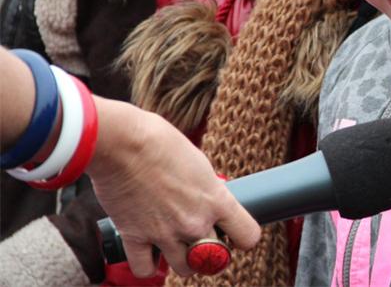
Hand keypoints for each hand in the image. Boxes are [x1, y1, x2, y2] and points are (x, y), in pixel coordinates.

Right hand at [86, 98, 260, 276]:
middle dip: (210, 251)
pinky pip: (146, 270)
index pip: (248, 235)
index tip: (234, 234)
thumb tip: (208, 198)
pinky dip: (148, 265)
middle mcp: (195, 222)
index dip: (242, 237)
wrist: (123, 142)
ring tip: (177, 246)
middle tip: (200, 239)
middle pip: (216, 259)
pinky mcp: (135, 237)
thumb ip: (207, 188)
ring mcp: (165, 233)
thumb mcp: (199, 162)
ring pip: (185, 268)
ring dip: (183, 260)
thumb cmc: (160, 141)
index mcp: (216, 200)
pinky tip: (149, 252)